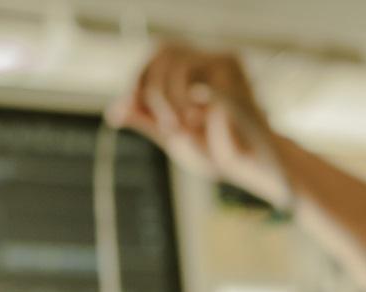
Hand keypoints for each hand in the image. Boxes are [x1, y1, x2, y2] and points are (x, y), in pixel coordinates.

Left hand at [108, 43, 293, 207]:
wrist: (252, 166)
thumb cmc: (218, 152)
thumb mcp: (172, 136)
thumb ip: (146, 120)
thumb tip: (114, 110)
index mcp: (195, 70)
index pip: (156, 56)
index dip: (137, 78)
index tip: (128, 107)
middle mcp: (208, 60)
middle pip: (163, 51)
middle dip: (151, 88)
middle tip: (163, 125)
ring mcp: (223, 63)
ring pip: (177, 61)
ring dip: (167, 98)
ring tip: (179, 128)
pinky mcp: (233, 72)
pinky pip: (194, 75)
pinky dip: (187, 102)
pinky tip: (197, 122)